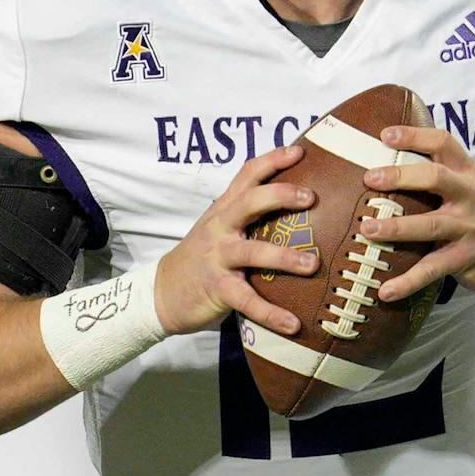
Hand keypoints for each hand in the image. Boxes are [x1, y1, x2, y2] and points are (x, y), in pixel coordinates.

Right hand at [152, 145, 321, 336]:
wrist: (161, 292)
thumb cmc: (201, 258)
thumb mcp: (218, 227)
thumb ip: (247, 216)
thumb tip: (295, 204)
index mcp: (224, 210)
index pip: (248, 175)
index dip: (273, 160)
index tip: (301, 151)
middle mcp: (220, 228)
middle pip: (249, 202)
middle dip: (280, 195)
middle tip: (311, 197)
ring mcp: (217, 258)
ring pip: (252, 252)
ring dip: (284, 258)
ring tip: (313, 264)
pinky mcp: (217, 289)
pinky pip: (248, 301)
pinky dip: (271, 314)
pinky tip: (294, 324)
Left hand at [359, 126, 474, 305]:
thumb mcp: (474, 188)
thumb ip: (443, 175)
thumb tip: (391, 165)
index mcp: (468, 174)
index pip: (444, 143)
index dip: (415, 136)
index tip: (386, 135)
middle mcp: (470, 196)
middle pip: (435, 178)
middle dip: (401, 176)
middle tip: (370, 178)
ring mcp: (470, 228)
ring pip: (430, 225)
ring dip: (397, 227)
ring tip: (367, 230)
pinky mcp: (467, 258)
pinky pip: (433, 269)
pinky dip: (408, 281)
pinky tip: (385, 290)